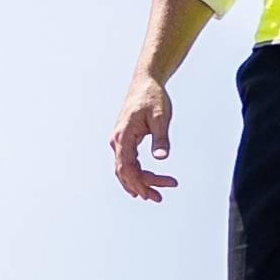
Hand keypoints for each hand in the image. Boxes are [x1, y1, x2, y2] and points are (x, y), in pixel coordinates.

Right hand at [111, 75, 179, 202]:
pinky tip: (146, 184)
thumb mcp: (160, 117)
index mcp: (123, 135)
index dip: (139, 183)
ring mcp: (119, 141)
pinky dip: (136, 175)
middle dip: (142, 186)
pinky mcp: (124, 140)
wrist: (145, 82)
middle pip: (125, 172)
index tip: (154, 193)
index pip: (126, 168)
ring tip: (156, 195)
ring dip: (139, 184)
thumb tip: (162, 158)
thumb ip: (161, 138)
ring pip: (125, 170)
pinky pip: (127, 163)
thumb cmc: (153, 97)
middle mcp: (117, 141)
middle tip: (160, 197)